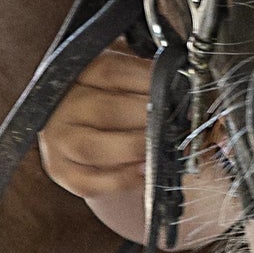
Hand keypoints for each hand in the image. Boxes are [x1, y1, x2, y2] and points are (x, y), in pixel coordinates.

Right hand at [38, 42, 243, 249]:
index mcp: (77, 72)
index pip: (110, 71)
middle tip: (179, 121)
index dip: (146, 79)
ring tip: (164, 148)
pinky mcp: (59, 171)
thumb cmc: (111, 93)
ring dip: (135, 148)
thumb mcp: (124, 73)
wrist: (80, 120)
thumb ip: (149, 74)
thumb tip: (197, 84)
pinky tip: (143, 172)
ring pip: (93, 147)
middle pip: (105, 110)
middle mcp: (59, 105)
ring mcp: (56, 140)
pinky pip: (88, 181)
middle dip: (148, 117)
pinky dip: (119, 180)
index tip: (178, 85)